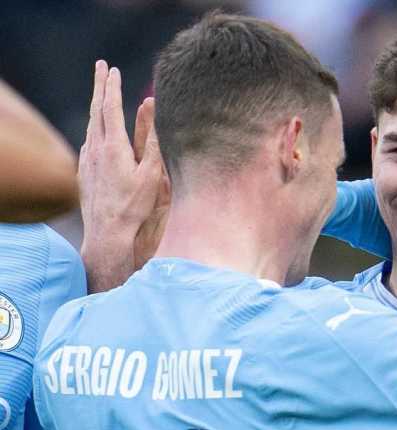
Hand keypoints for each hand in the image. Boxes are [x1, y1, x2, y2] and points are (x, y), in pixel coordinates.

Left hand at [79, 60, 167, 290]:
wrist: (108, 233)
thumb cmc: (135, 205)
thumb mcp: (151, 171)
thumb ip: (151, 137)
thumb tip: (151, 106)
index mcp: (113, 146)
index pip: (111, 108)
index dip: (112, 87)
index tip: (113, 69)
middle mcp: (95, 149)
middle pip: (96, 110)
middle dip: (99, 87)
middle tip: (101, 67)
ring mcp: (86, 160)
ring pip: (91, 126)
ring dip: (97, 107)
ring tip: (101, 94)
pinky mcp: (84, 172)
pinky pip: (88, 142)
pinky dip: (94, 128)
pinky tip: (97, 132)